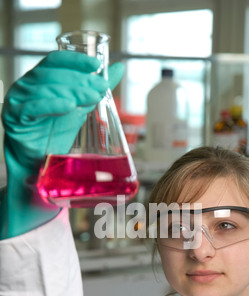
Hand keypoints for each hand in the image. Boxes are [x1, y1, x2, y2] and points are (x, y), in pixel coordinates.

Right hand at [0, 50, 124, 238]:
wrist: (40, 166)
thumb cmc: (56, 136)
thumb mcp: (80, 109)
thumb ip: (95, 88)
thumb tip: (119, 67)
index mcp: (40, 80)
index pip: (56, 61)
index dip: (76, 60)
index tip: (96, 64)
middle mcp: (26, 87)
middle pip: (52, 75)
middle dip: (79, 81)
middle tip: (100, 88)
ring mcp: (18, 101)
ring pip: (44, 89)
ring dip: (70, 92)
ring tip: (90, 97)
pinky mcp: (14, 118)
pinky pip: (31, 108)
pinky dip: (50, 105)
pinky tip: (68, 106)